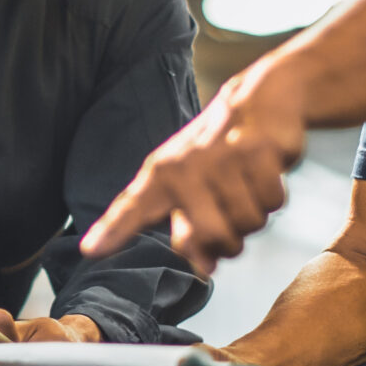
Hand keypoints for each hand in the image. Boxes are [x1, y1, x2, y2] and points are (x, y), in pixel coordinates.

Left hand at [81, 68, 306, 274]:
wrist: (264, 98)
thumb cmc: (222, 151)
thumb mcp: (194, 186)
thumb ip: (190, 229)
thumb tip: (204, 267)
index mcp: (162, 174)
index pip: (134, 206)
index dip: (113, 230)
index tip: (91, 250)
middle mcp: (187, 165)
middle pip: (214, 237)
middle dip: (231, 242)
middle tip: (233, 218)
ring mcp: (223, 157)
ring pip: (249, 222)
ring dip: (256, 214)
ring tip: (247, 187)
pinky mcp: (258, 151)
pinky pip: (273, 201)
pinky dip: (274, 195)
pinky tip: (266, 172)